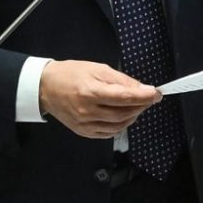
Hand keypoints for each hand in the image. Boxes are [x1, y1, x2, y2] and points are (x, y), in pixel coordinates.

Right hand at [39, 60, 160, 138]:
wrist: (46, 87)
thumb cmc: (71, 73)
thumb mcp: (97, 68)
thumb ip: (121, 80)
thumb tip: (142, 88)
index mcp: (90, 92)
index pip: (124, 97)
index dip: (143, 97)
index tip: (156, 93)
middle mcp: (87, 111)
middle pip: (123, 114)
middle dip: (140, 106)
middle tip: (149, 98)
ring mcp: (84, 125)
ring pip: (118, 126)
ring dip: (132, 116)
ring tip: (137, 106)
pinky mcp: (83, 132)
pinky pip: (108, 133)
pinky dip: (120, 125)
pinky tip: (123, 115)